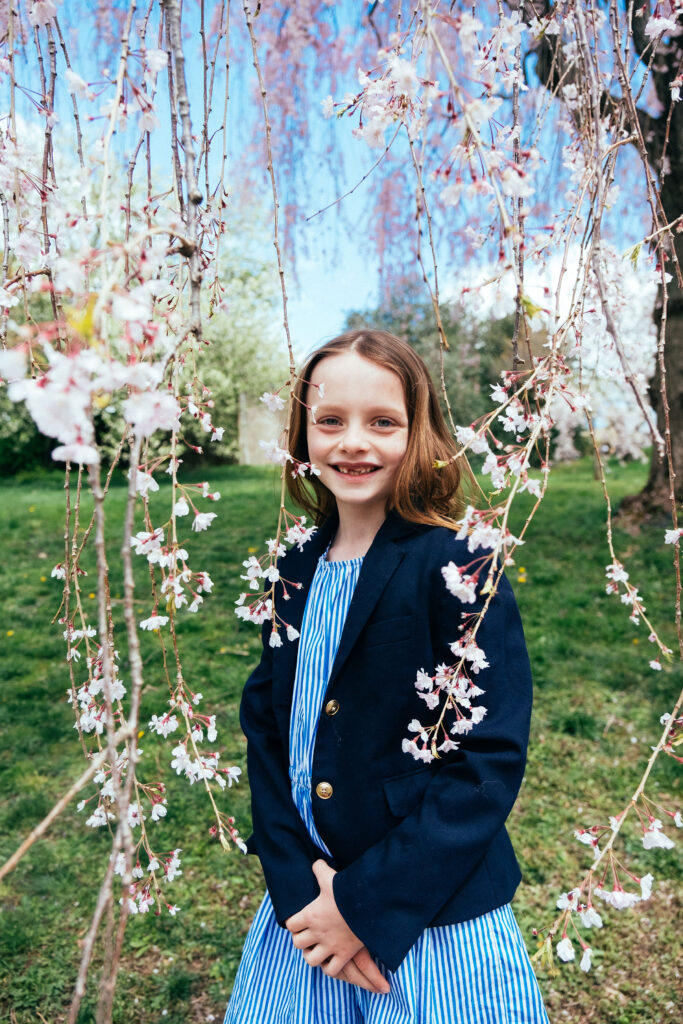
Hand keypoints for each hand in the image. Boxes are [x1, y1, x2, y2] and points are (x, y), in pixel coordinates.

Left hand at [285, 860, 389, 993]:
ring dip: (313, 955)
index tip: (301, 920)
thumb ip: (319, 869)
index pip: (290, 925)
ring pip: (310, 960)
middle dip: (302, 939)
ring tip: (319, 947)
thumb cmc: (347, 890)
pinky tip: (332, 957)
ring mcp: (330, 945)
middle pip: (297, 943)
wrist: (369, 903)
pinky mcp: (344, 954)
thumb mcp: (330, 876)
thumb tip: (315, 863)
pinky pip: (330, 970)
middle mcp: (317, 933)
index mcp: (310, 915)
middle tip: (310, 934)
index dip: (294, 922)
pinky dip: (329, 966)